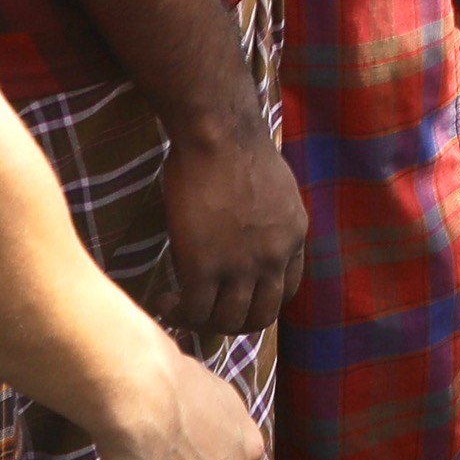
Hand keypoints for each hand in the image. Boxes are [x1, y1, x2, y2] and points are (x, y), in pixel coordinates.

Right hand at [156, 105, 306, 339]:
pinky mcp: (204, 266)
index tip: (238, 300)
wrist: (219, 135)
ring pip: (228, 320)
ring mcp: (241, 266)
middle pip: (261, 317)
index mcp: (294, 238)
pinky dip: (178, 314)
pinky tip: (165, 302)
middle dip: (233, 324)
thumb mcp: (277, 192)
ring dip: (204, 324)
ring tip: (182, 310)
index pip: (287, 293)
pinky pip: (194, 310)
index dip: (260, 303)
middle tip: (208, 316)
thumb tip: (250, 236)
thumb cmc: (238, 148)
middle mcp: (273, 259)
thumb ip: (270, 223)